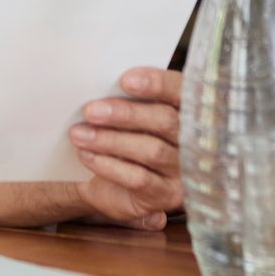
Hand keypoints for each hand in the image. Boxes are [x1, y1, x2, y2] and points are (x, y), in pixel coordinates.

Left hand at [68, 67, 181, 230]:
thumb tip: (102, 87)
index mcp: (188, 110)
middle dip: (126, 114)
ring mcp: (183, 170)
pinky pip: (139, 178)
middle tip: (91, 110)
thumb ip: (127, 100)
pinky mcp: (168, 195)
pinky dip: (109, 166)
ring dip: (110, 140)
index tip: (126, 80)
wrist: (112, 187)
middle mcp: (194, 140)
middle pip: (166, 121)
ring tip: (79, 134)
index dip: (157, 84)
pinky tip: (87, 156)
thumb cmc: (123, 140)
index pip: (181, 91)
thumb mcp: (127, 117)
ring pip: (151, 150)